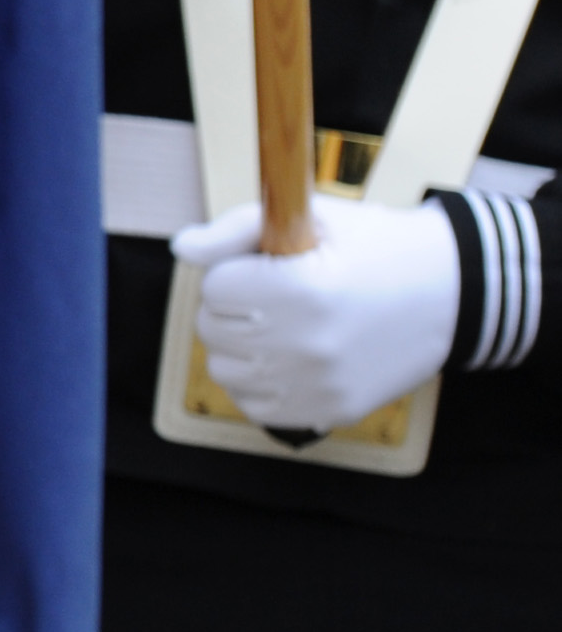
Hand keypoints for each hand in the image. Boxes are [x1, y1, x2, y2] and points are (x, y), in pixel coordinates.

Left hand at [172, 195, 459, 430]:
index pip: (213, 287)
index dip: (233, 271)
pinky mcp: (331, 412)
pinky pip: (256, 406)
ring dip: (238, 346)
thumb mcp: (311, 219)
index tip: (264, 267)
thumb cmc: (375, 247)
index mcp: (301, 290)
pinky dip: (258, 383)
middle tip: (272, 294)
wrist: (448, 294)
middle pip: (212, 328)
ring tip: (279, 326)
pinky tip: (285, 358)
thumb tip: (182, 249)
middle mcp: (308, 345)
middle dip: (231, 306)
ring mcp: (320, 385)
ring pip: (224, 370)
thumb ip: (236, 230)